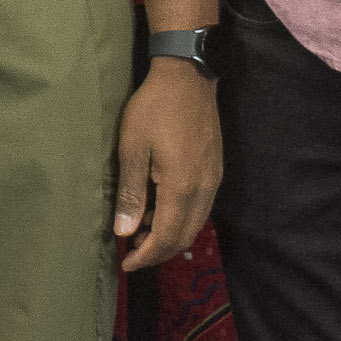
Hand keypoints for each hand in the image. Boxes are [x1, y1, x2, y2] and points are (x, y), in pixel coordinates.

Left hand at [112, 60, 222, 271]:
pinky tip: (160, 209)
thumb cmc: (153, 109)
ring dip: (170, 235)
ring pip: (195, 223)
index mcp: (181, 187)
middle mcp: (204, 189)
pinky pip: (200, 207)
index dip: (146, 256)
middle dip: (158, 251)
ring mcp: (213, 180)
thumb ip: (130, 193)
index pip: (167, 237)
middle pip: (185, 237)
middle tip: (131, 250)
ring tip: (140, 231)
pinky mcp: (215, 170)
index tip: (126, 263)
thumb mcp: (132, 148)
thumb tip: (125, 232)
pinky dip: (181, 218)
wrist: (187, 78)